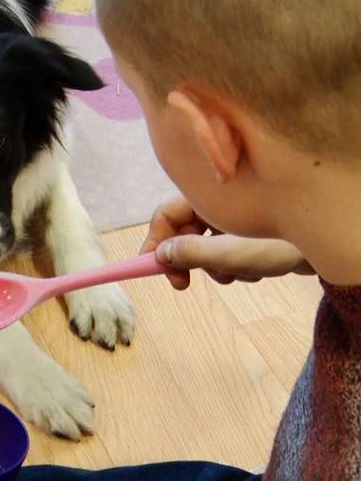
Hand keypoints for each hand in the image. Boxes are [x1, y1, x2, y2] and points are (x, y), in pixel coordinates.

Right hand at [141, 197, 312, 288]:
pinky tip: (257, 271)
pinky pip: (225, 254)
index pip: (166, 215)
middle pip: (183, 233)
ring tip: (241, 274)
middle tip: (183, 286)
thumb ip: (193, 254)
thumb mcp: (233, 254)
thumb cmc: (286, 244)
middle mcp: (218, 205)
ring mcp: (234, 220)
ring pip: (204, 248)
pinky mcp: (249, 234)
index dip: (153, 241)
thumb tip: (161, 254)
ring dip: (215, 267)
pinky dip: (233, 267)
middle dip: (188, 261)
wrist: (333, 248)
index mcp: (210, 198)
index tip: (152, 269)